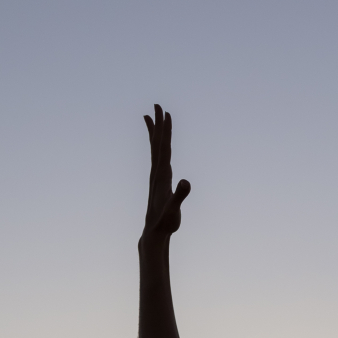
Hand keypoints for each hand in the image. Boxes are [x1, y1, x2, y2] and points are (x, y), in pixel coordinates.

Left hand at [141, 104, 190, 245]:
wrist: (154, 232)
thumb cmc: (165, 222)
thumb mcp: (174, 210)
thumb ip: (179, 196)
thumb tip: (186, 182)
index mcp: (161, 175)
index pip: (163, 148)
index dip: (165, 130)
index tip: (165, 113)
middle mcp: (157, 172)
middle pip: (158, 143)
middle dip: (159, 124)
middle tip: (157, 105)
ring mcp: (157, 176)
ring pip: (155, 149)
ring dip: (156, 132)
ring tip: (151, 116)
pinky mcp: (159, 181)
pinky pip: (158, 158)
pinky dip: (158, 147)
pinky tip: (159, 144)